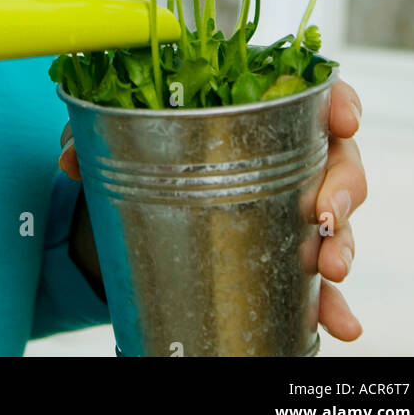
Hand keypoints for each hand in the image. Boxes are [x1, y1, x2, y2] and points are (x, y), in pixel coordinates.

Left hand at [59, 76, 365, 341]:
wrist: (130, 214)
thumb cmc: (140, 154)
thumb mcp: (113, 136)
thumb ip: (93, 134)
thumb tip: (70, 158)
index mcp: (254, 107)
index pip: (312, 90)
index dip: (337, 99)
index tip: (343, 118)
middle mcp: (284, 155)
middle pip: (337, 159)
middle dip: (343, 186)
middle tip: (326, 213)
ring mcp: (289, 208)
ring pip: (335, 221)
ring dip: (342, 245)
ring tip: (331, 270)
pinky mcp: (281, 257)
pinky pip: (317, 282)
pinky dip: (330, 304)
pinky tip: (339, 324)